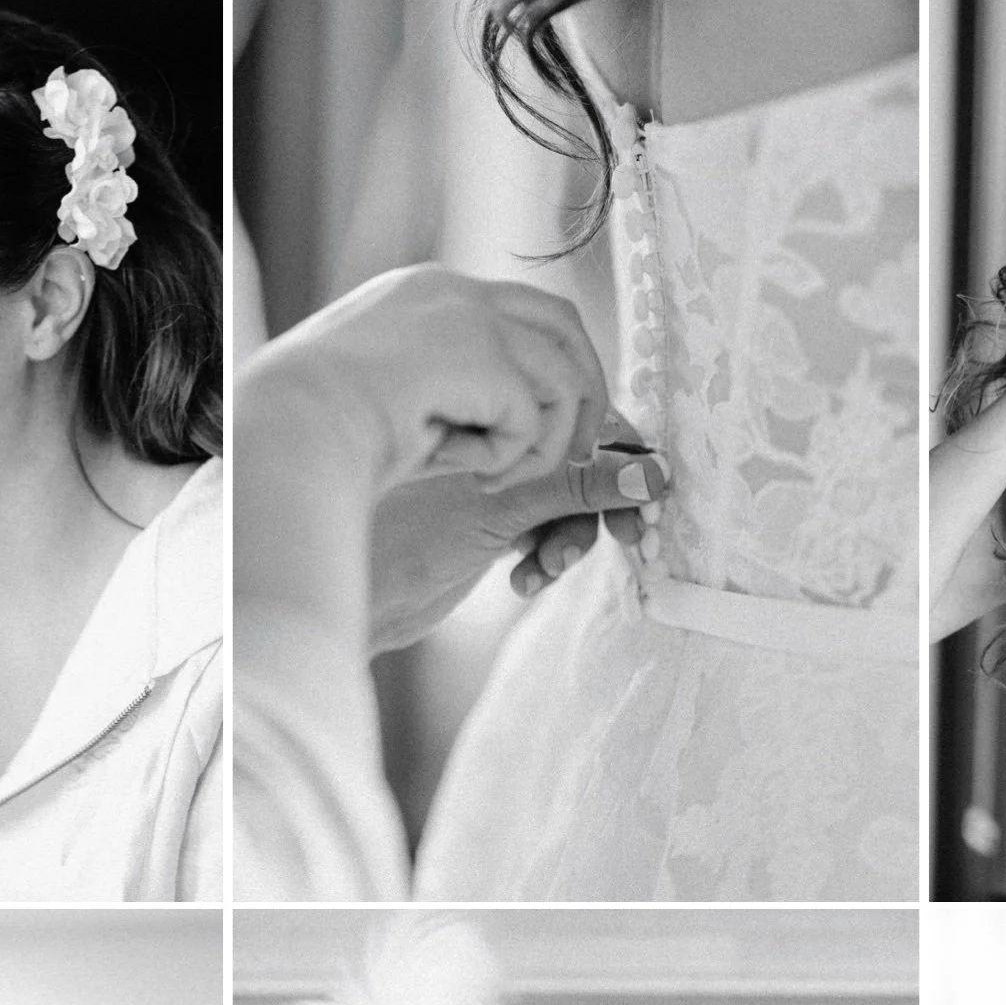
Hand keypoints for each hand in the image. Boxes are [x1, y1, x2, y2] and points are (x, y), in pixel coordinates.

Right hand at [258, 264, 613, 495]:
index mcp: (428, 293)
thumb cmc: (323, 433)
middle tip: (574, 459)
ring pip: (562, 378)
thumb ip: (458, 390)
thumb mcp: (400, 397)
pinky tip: (463, 471)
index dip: (551, 370)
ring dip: (544, 444)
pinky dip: (509, 459)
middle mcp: (454, 290)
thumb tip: (525, 418)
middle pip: (564, 325)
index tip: (553, 428)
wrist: (290, 432)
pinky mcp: (480, 355)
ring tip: (495, 480)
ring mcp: (469, 315)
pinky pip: (533, 419)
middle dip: (585, 395)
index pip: (523, 312)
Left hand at [367, 427, 667, 652]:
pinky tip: (524, 579)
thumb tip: (651, 473)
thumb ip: (576, 488)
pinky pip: (544, 531)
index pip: (580, 414)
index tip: (649, 495)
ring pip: (566, 500)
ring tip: (550, 563)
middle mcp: (494, 436)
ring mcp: (492, 479)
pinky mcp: (486, 524)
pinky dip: (546, 555)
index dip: (620, 454)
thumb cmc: (403, 543)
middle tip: (632, 537)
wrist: (354, 598)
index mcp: (491, 406)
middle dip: (606, 500)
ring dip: (574, 535)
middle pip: (581, 456)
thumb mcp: (504, 510)